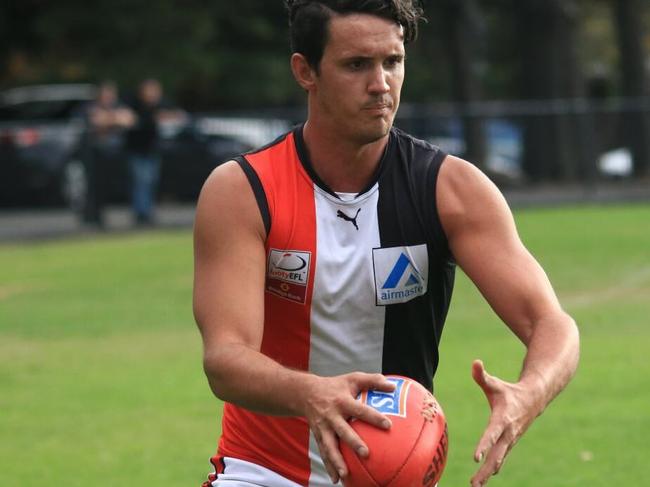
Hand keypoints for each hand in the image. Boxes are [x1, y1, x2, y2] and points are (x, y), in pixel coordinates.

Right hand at [302, 372, 394, 483]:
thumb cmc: (336, 386)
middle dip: (353, 442)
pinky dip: (329, 466)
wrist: (305, 393)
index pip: (360, 410)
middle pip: (343, 430)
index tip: (388, 425)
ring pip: (329, 445)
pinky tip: (337, 480)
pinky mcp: (318, 436)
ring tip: (346, 474)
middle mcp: (332, 415)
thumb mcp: (353, 378)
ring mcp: (323, 427)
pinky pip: (324, 452)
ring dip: (337, 460)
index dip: (373, 417)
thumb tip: (393, 387)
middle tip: (366, 453)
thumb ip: (373, 381)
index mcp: (342, 401)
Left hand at [470, 360, 542, 486]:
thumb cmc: (509, 391)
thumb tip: (475, 362)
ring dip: (487, 474)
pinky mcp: (510, 444)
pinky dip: (492, 469)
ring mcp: (510, 441)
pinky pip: (501, 459)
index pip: (492, 434)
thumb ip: (482, 375)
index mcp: (503, 419)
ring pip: (499, 461)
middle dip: (485, 470)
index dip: (484, 445)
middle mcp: (508, 433)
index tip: (476, 458)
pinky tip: (484, 479)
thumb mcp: (495, 383)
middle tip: (474, 483)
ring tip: (475, 486)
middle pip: (496, 455)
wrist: (534, 399)